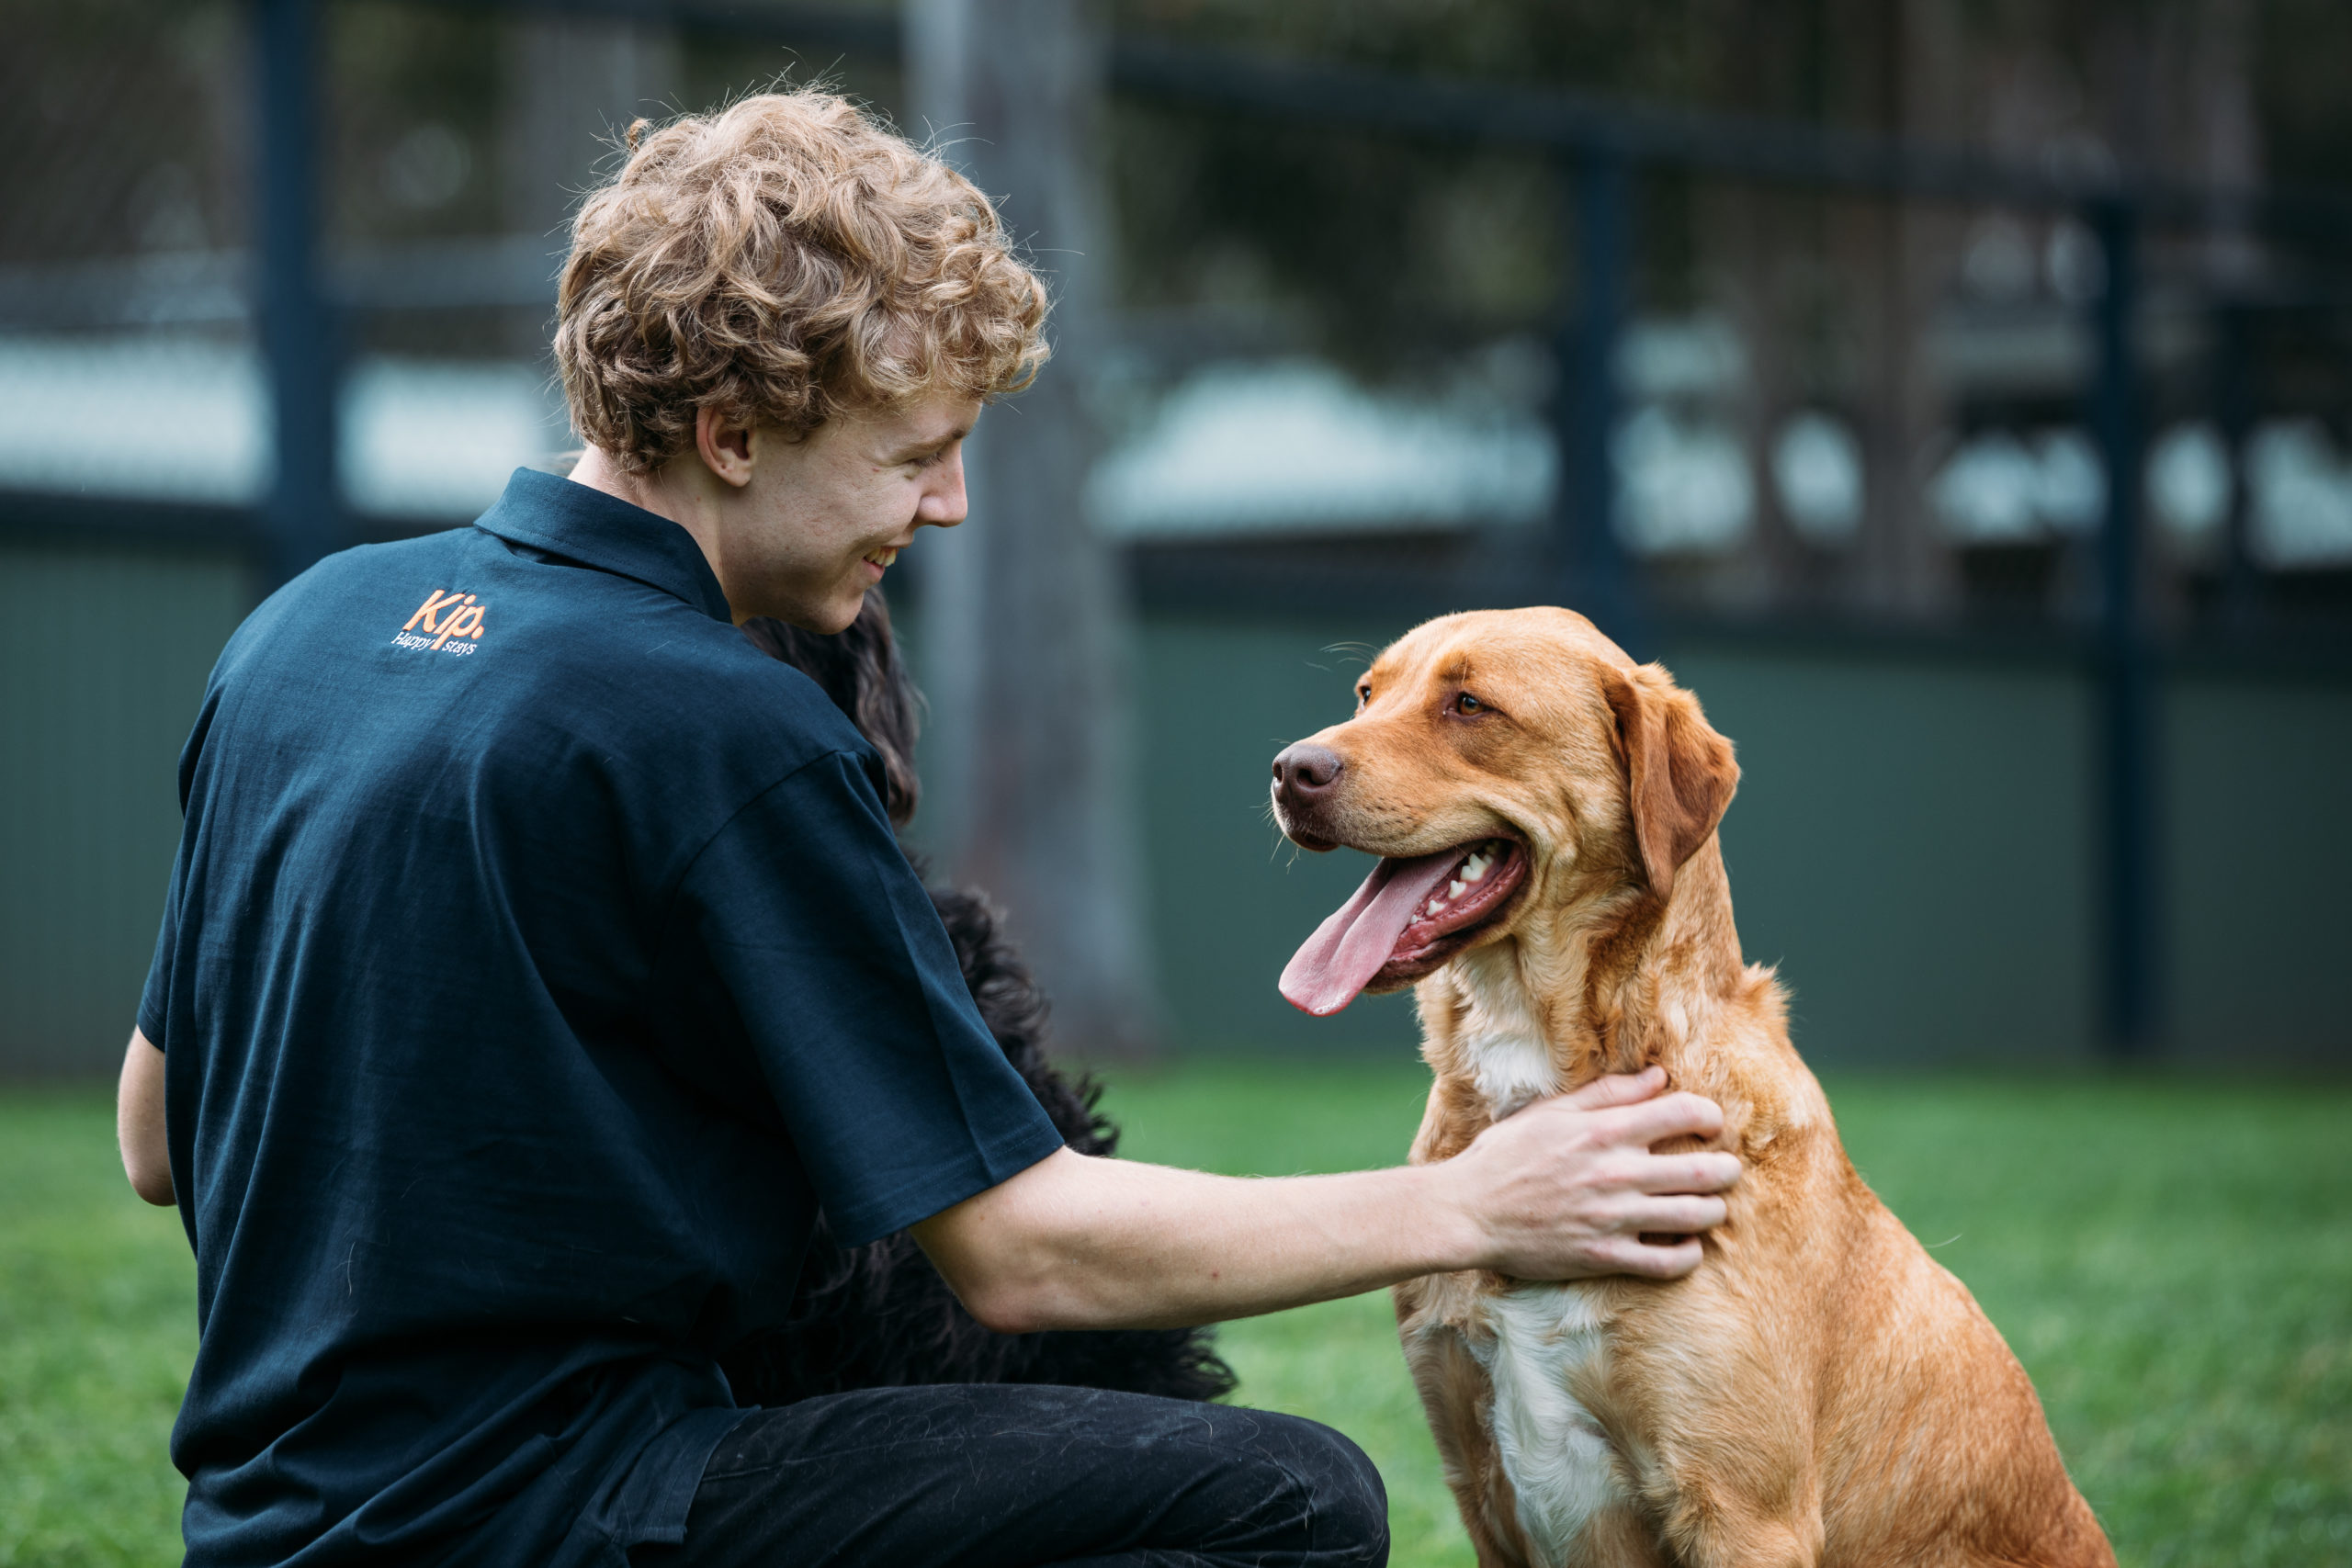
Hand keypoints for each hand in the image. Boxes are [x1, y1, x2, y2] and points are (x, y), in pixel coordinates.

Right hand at [1438, 1066, 1738, 1281]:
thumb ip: (1609, 1094)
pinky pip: (1670, 1263)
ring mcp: (1615, 1218)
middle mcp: (1617, 1173)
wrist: (1468, 1212)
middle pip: (1707, 1171)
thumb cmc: (1506, 1156)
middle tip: (1724, 1170)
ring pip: (1697, 1217)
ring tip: (1707, 1206)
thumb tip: (1658, 1077)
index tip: (1710, 1124)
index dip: (1710, 1116)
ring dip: (1713, 1210)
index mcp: (1605, 1131)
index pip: (1686, 1113)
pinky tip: (1685, 1244)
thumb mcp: (1551, 1112)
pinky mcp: (1607, 1257)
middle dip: (1727, 1169)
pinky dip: (1689, 1254)